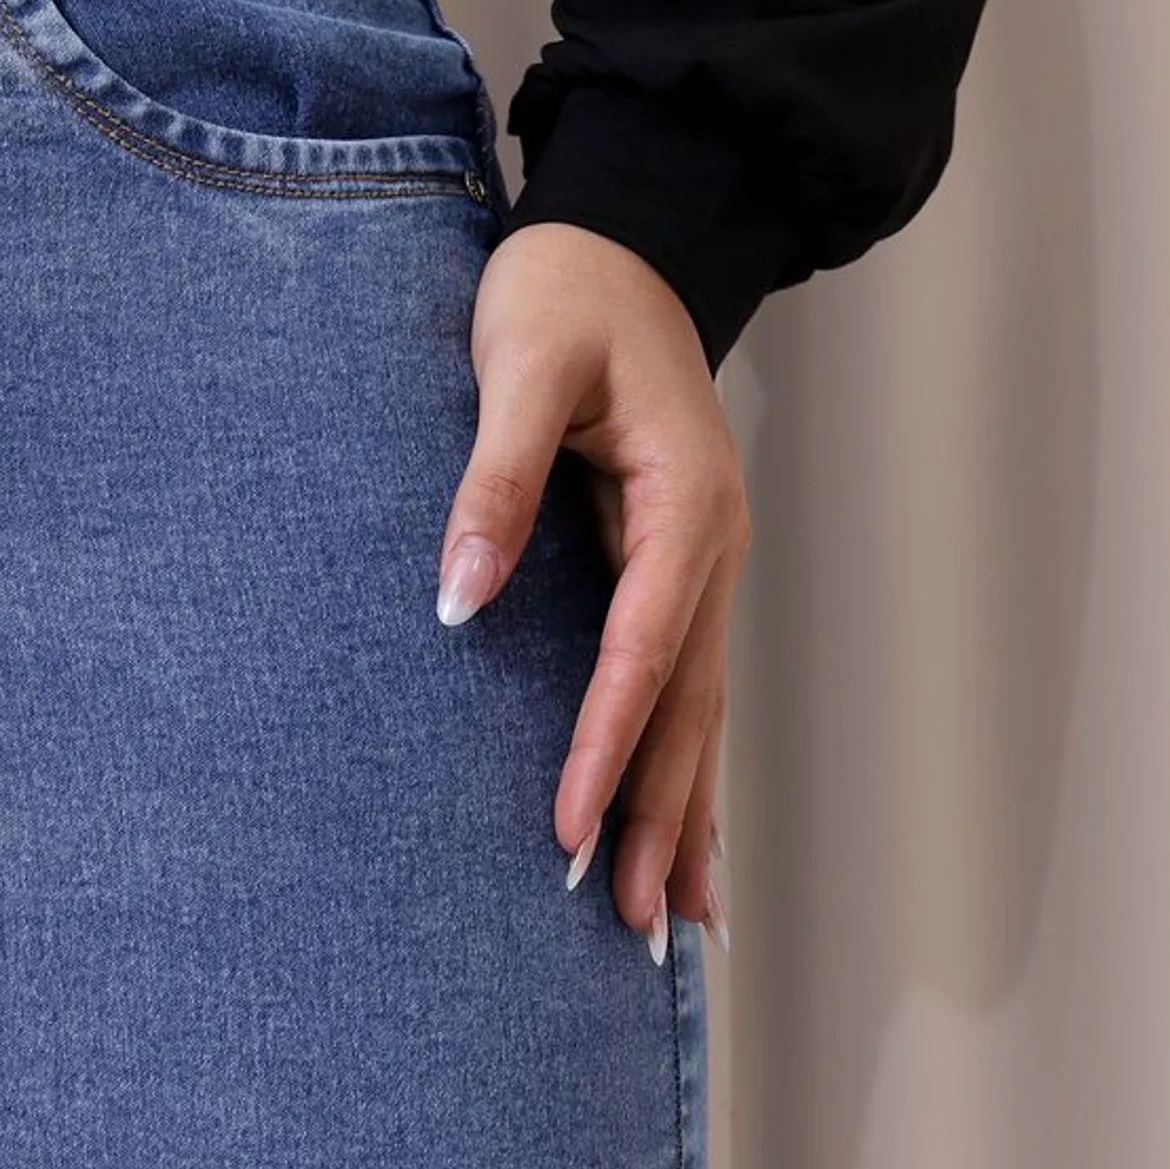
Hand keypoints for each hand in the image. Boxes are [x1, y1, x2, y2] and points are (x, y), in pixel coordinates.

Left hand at [435, 221, 742, 961]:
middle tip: (636, 925)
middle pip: (690, 710)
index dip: (603, 744)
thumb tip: (456, 601)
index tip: (565, 830)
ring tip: (674, 925)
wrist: (622, 242)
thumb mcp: (520, 367)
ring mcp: (706, 570)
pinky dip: (684, 773)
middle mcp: (713, 551)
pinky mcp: (679, 577)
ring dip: (684, 820)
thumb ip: (491, 481)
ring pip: (700, 717)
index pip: (643, 651)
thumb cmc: (563, 295)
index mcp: (686, 504)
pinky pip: (688, 693)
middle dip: (660, 821)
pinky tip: (678, 843)